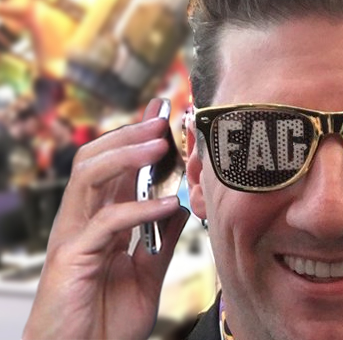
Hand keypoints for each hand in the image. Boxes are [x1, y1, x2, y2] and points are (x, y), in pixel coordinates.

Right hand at [23, 99, 189, 339]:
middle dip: (129, 134)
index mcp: (99, 219)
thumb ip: (161, 238)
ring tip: (159, 145)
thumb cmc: (109, 319)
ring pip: (90, 176)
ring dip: (126, 156)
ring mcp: (73, 235)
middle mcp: (82, 220)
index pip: (114, 166)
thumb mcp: (147, 271)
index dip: (135, 138)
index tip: (162, 115)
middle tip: (161, 117)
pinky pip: (105, 222)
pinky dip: (137, 208)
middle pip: (96, 158)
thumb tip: (180, 205)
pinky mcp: (71, 258)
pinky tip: (166, 204)